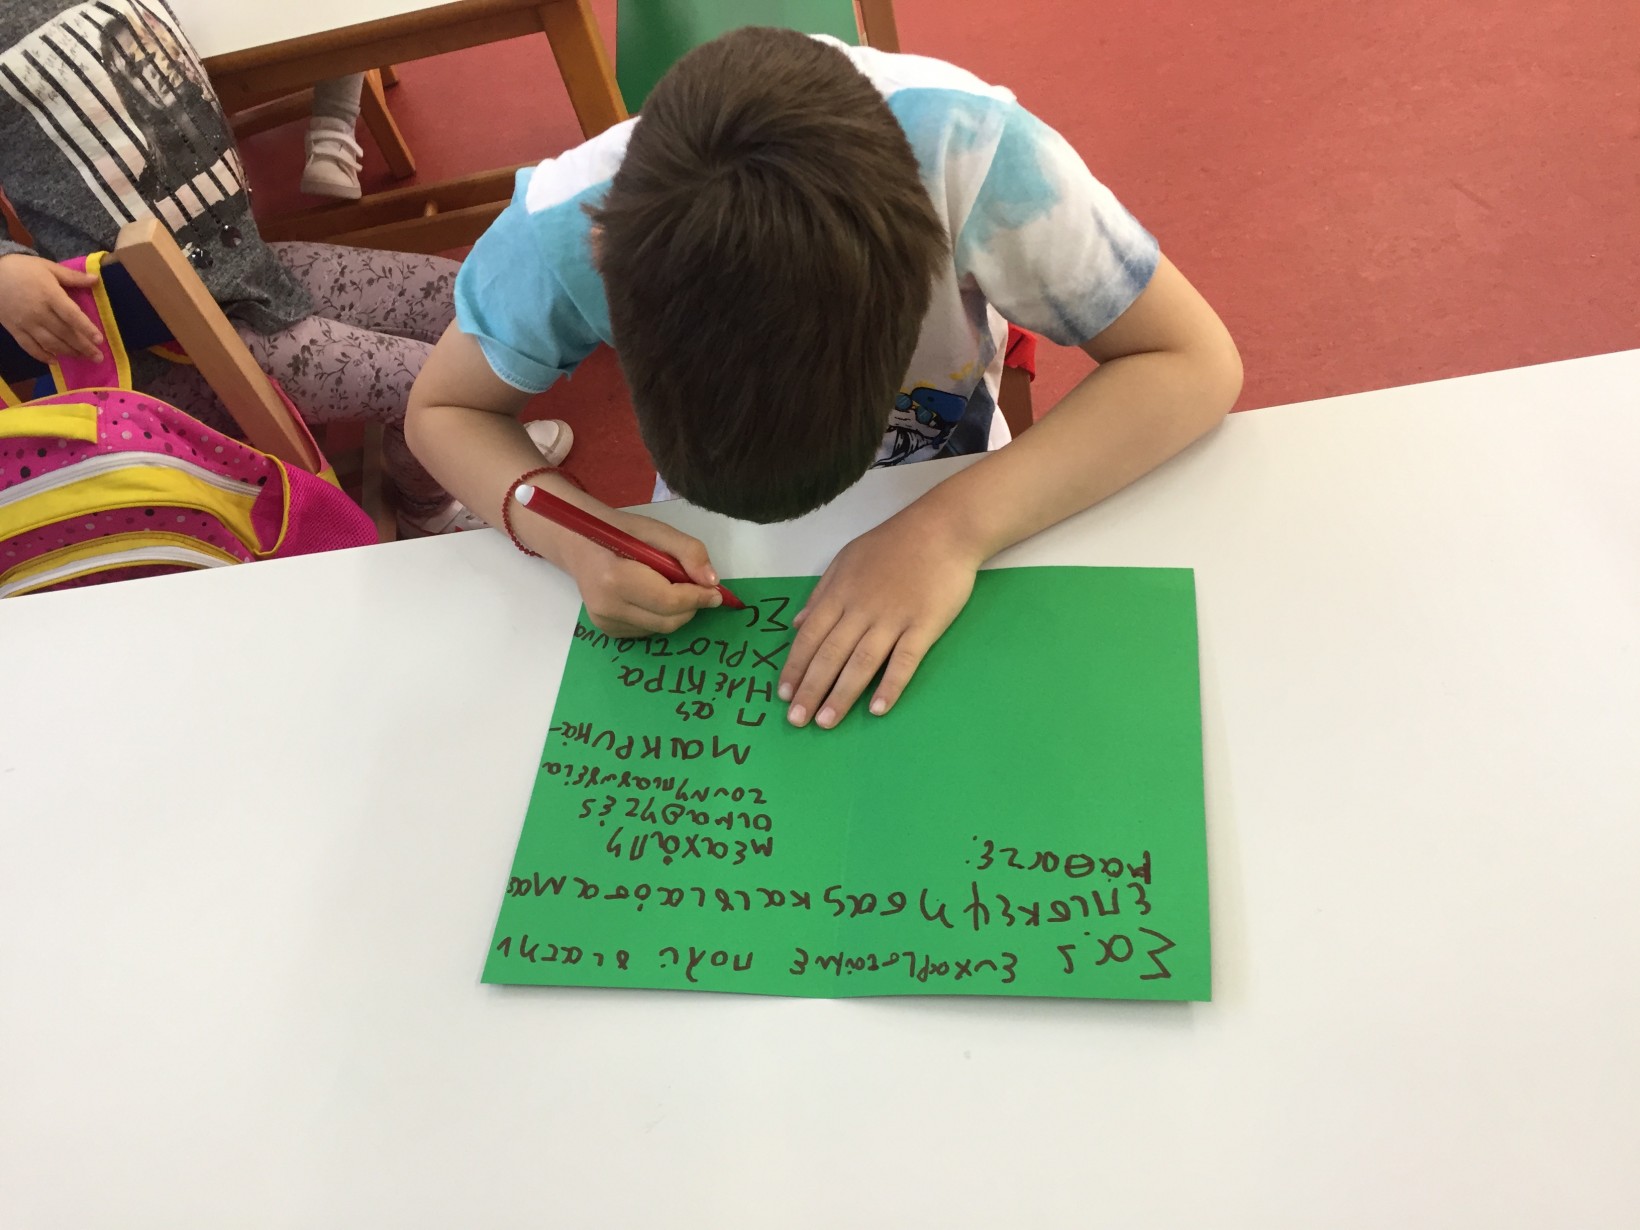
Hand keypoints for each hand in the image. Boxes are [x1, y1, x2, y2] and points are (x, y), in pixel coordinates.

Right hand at [0, 254, 102, 363]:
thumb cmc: (23, 268)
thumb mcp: (48, 267)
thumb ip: (72, 276)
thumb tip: (96, 279)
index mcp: (49, 294)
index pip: (71, 315)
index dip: (86, 328)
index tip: (99, 340)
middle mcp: (38, 311)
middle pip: (64, 333)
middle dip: (83, 347)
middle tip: (98, 357)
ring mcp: (25, 322)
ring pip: (50, 342)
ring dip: (68, 352)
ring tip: (83, 357)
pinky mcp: (14, 329)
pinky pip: (29, 346)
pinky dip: (42, 356)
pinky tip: (54, 361)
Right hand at [560, 508, 724, 637]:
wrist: (580, 543)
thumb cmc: (620, 533)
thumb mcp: (657, 531)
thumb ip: (688, 552)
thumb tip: (712, 582)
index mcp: (616, 579)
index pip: (669, 601)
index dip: (698, 598)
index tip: (717, 593)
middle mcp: (607, 607)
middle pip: (668, 621)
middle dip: (691, 607)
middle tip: (697, 588)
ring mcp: (605, 623)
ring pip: (660, 629)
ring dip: (676, 612)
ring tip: (669, 586)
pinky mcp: (607, 631)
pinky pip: (648, 631)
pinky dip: (660, 617)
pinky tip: (651, 596)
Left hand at [778, 518, 979, 728]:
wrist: (943, 529)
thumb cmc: (893, 544)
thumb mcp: (846, 559)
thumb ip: (820, 593)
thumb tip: (795, 624)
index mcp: (839, 593)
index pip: (809, 637)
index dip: (795, 668)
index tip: (784, 695)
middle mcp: (860, 609)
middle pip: (830, 655)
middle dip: (810, 689)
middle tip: (797, 720)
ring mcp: (892, 619)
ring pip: (861, 663)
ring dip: (841, 694)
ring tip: (826, 721)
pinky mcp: (923, 626)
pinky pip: (904, 661)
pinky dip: (889, 685)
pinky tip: (877, 708)